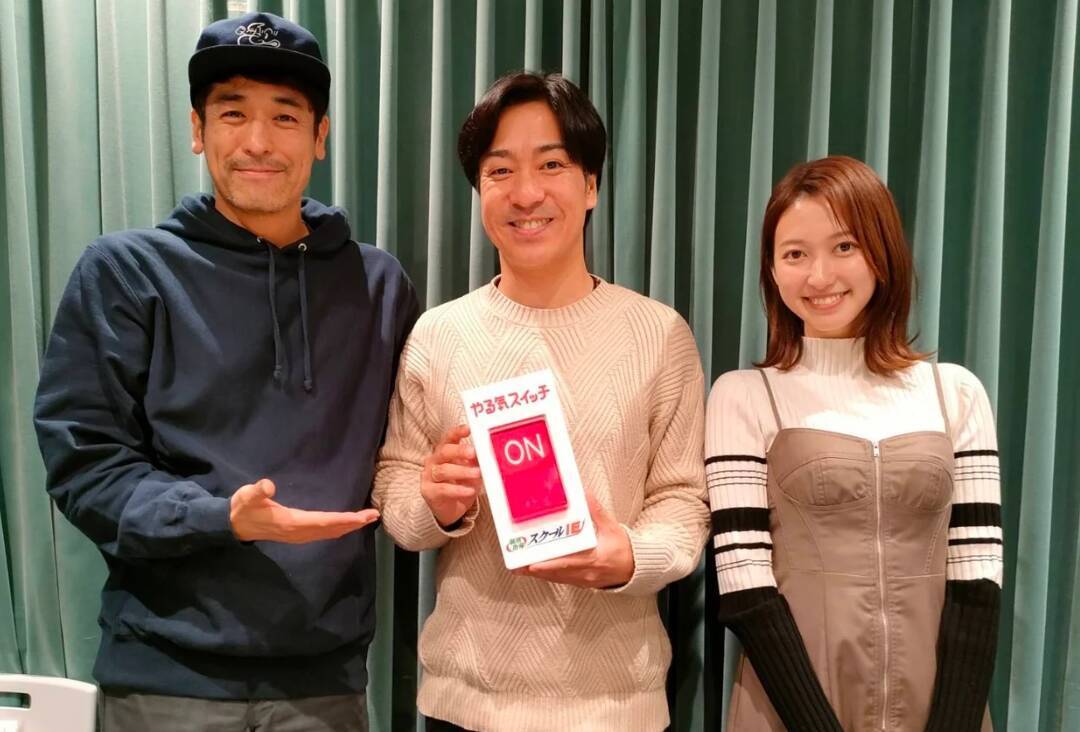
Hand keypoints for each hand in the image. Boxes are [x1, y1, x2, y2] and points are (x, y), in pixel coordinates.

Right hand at [230, 478, 379, 542]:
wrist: (234, 525)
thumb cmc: (243, 508)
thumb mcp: (247, 497)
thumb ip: (257, 491)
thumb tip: (268, 485)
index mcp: (292, 523)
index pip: (324, 522)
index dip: (344, 519)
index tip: (362, 517)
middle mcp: (299, 532)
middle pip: (332, 529)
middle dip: (353, 523)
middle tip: (373, 516)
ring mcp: (298, 535)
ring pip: (329, 533)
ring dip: (348, 527)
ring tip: (366, 519)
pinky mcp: (297, 534)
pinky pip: (323, 533)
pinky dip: (338, 528)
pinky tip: (345, 525)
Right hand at [421, 425, 482, 527]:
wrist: (451, 509)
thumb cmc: (461, 485)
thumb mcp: (471, 471)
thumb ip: (476, 461)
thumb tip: (489, 453)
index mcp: (444, 452)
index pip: (448, 438)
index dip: (457, 432)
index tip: (467, 429)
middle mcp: (434, 461)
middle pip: (444, 451)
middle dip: (460, 451)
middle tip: (473, 452)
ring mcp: (429, 476)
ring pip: (444, 470)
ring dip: (462, 471)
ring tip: (477, 473)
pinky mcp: (428, 491)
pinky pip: (443, 489)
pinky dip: (458, 489)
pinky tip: (469, 490)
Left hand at [513, 493, 634, 588]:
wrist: (634, 568)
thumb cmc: (623, 548)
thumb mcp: (612, 527)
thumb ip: (597, 511)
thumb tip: (584, 494)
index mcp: (593, 561)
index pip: (568, 564)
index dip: (549, 566)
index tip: (533, 564)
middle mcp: (585, 574)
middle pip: (555, 574)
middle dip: (534, 570)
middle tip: (516, 566)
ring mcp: (582, 580)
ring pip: (555, 578)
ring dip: (537, 573)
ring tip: (519, 567)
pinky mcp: (580, 582)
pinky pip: (560, 579)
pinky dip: (547, 574)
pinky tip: (535, 569)